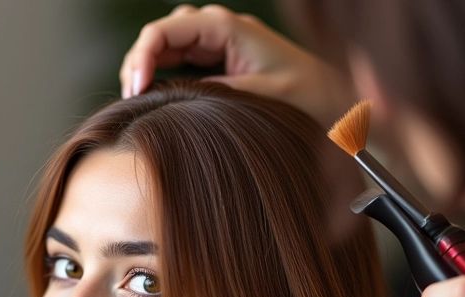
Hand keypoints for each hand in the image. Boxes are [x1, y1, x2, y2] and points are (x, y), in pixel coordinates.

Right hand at [119, 4, 353, 128]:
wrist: (333, 101)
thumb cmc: (305, 96)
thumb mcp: (262, 97)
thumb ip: (218, 92)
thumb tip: (174, 99)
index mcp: (227, 27)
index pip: (166, 30)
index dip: (141, 57)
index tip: (136, 92)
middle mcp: (219, 29)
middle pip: (160, 34)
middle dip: (138, 62)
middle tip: (132, 100)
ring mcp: (218, 44)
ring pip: (165, 46)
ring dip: (146, 68)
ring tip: (138, 99)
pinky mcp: (219, 61)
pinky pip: (179, 60)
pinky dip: (161, 76)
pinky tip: (156, 97)